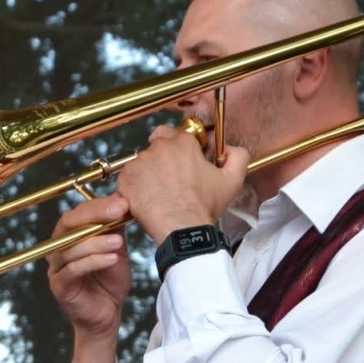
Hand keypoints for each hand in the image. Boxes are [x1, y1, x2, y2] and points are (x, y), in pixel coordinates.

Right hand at [47, 193, 132, 340]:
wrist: (107, 313)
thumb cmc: (110, 281)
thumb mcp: (116, 248)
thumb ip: (114, 227)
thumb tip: (122, 200)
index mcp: (69, 236)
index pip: (78, 213)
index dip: (98, 206)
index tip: (122, 202)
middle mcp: (57, 248)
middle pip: (68, 224)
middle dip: (95, 216)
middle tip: (119, 212)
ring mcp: (55, 268)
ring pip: (71, 248)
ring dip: (97, 242)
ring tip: (118, 242)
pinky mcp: (59, 286)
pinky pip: (73, 270)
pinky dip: (93, 262)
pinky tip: (112, 259)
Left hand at [115, 124, 248, 244]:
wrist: (181, 228)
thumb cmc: (205, 206)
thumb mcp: (233, 180)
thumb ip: (238, 156)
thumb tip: (230, 148)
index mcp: (183, 143)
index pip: (175, 134)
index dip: (178, 149)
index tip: (181, 163)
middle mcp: (159, 148)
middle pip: (157, 147)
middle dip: (162, 159)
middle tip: (170, 180)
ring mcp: (139, 162)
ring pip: (142, 162)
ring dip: (148, 173)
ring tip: (159, 193)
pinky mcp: (125, 179)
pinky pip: (128, 178)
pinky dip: (134, 186)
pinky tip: (147, 199)